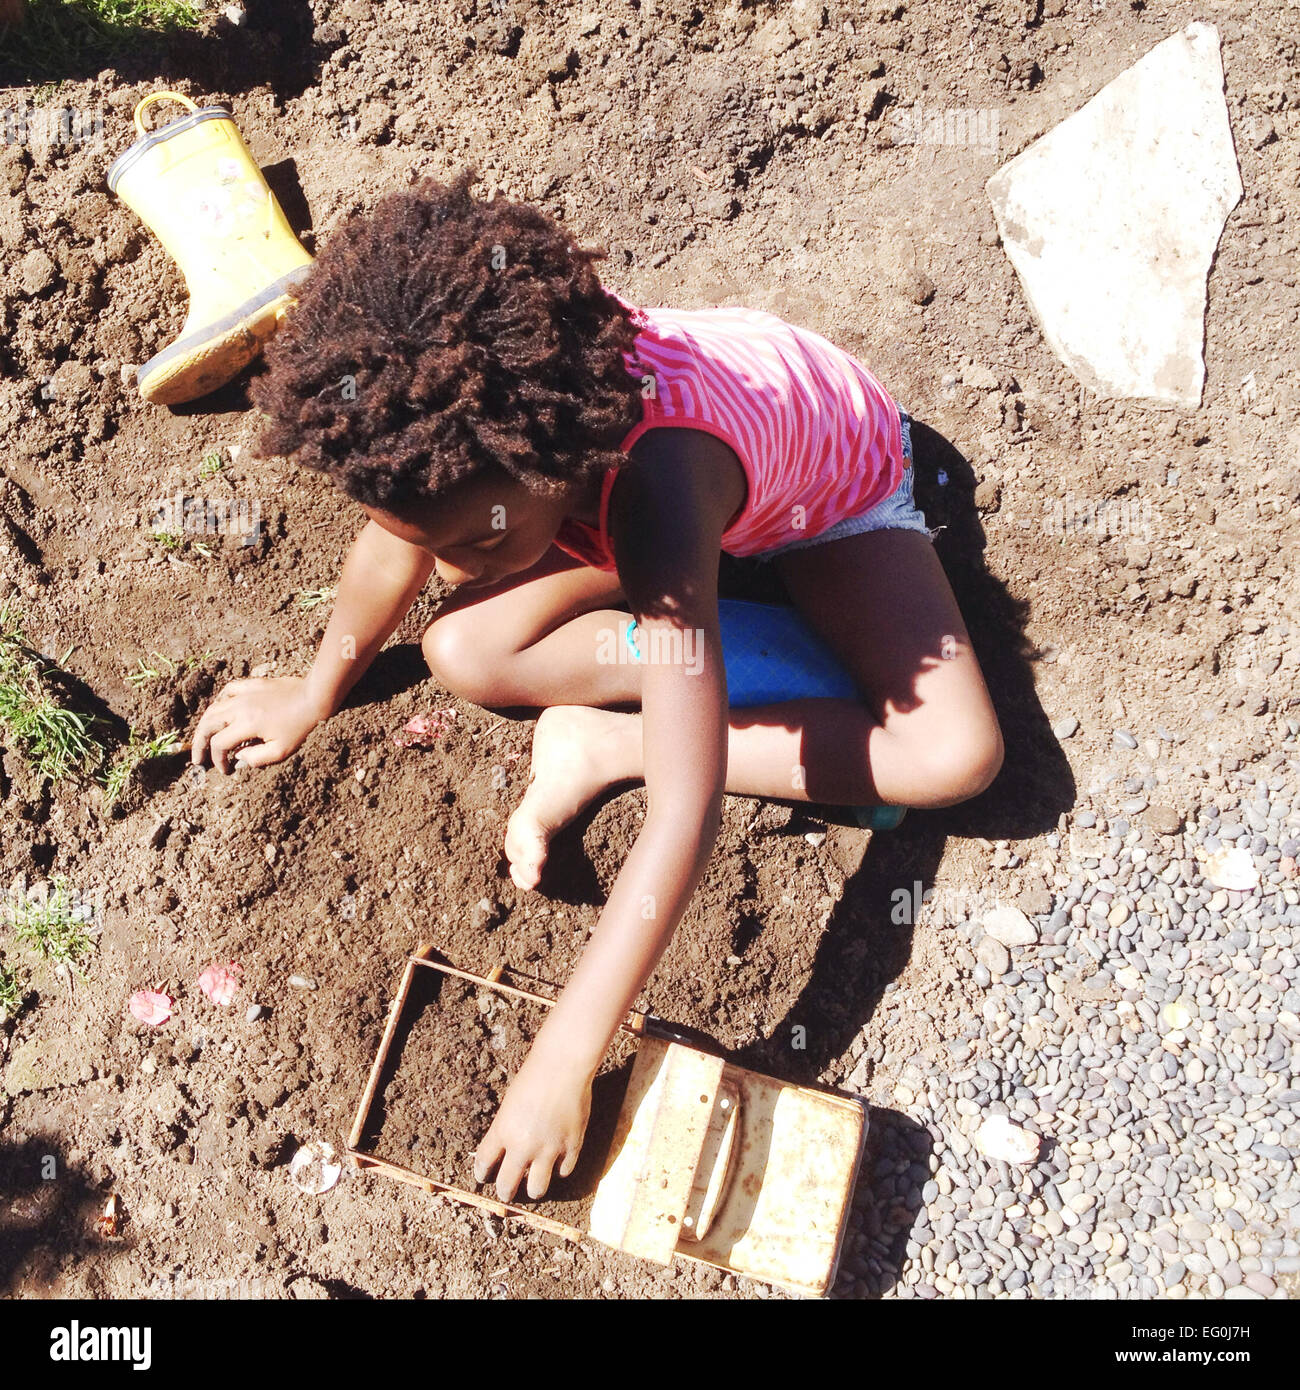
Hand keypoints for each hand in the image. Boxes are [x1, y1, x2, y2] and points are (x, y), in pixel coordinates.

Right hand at [191, 676, 325, 773]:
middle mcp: (240, 707)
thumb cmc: (300, 726)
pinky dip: (219, 703)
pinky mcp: (251, 684)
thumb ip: (256, 758)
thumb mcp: (281, 751)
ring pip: (213, 708)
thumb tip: (238, 757)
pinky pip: (227, 691)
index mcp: (246, 724)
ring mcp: (244, 693)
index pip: (219, 744)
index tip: (226, 770)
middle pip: (207, 725)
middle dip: (199, 744)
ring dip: (205, 725)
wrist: (314, 697)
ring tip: (203, 739)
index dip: (218, 760)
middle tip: (198, 758)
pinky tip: (219, 711)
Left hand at [473, 1048, 592, 1201]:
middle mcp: (523, 1145)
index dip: (482, 1173)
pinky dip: (559, 1169)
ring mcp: (549, 1148)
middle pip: (507, 1186)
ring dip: (533, 1189)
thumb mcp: (509, 1104)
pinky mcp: (572, 1146)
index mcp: (502, 1131)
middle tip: (507, 1192)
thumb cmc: (533, 1077)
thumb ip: (506, 1130)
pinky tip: (557, 1165)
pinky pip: (564, 1171)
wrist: (563, 1065)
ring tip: (534, 1186)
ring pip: (537, 1189)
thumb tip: (506, 1152)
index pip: (484, 1164)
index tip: (484, 1176)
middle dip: (505, 1192)